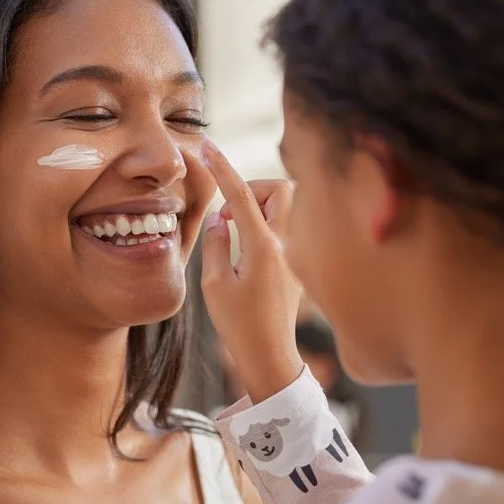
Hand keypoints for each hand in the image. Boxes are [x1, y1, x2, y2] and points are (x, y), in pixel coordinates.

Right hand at [200, 141, 304, 400]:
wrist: (270, 358)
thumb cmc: (238, 325)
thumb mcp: (214, 285)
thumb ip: (215, 243)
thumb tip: (221, 220)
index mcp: (262, 247)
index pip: (240, 194)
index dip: (221, 167)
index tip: (206, 145)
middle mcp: (285, 245)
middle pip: (279, 188)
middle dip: (252, 189)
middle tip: (229, 215)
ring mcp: (295, 255)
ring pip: (285, 208)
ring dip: (258, 209)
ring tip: (235, 237)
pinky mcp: (296, 266)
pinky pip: (283, 230)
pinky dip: (263, 229)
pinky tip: (246, 256)